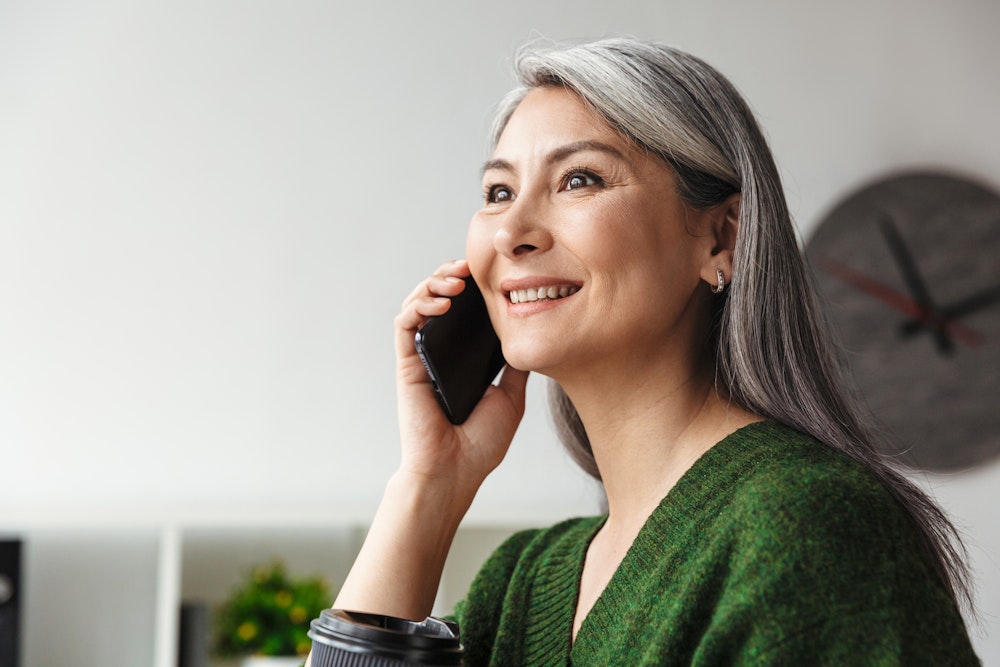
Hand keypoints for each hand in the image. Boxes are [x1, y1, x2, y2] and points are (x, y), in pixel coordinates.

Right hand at [394, 259, 528, 499]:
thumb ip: (515, 366)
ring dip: (433, 283)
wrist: (456, 471)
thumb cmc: (480, 444)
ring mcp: (420, 358)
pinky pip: (405, 325)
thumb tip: (532, 338)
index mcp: (461, 359)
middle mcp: (438, 354)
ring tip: (456, 278)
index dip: (471, 287)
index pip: (461, 312)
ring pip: (417, 304)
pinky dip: (420, 305)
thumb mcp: (511, 396)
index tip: (490, 272)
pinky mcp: (407, 365)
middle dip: (450, 275)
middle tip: (469, 267)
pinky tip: (443, 302)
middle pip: (436, 300)